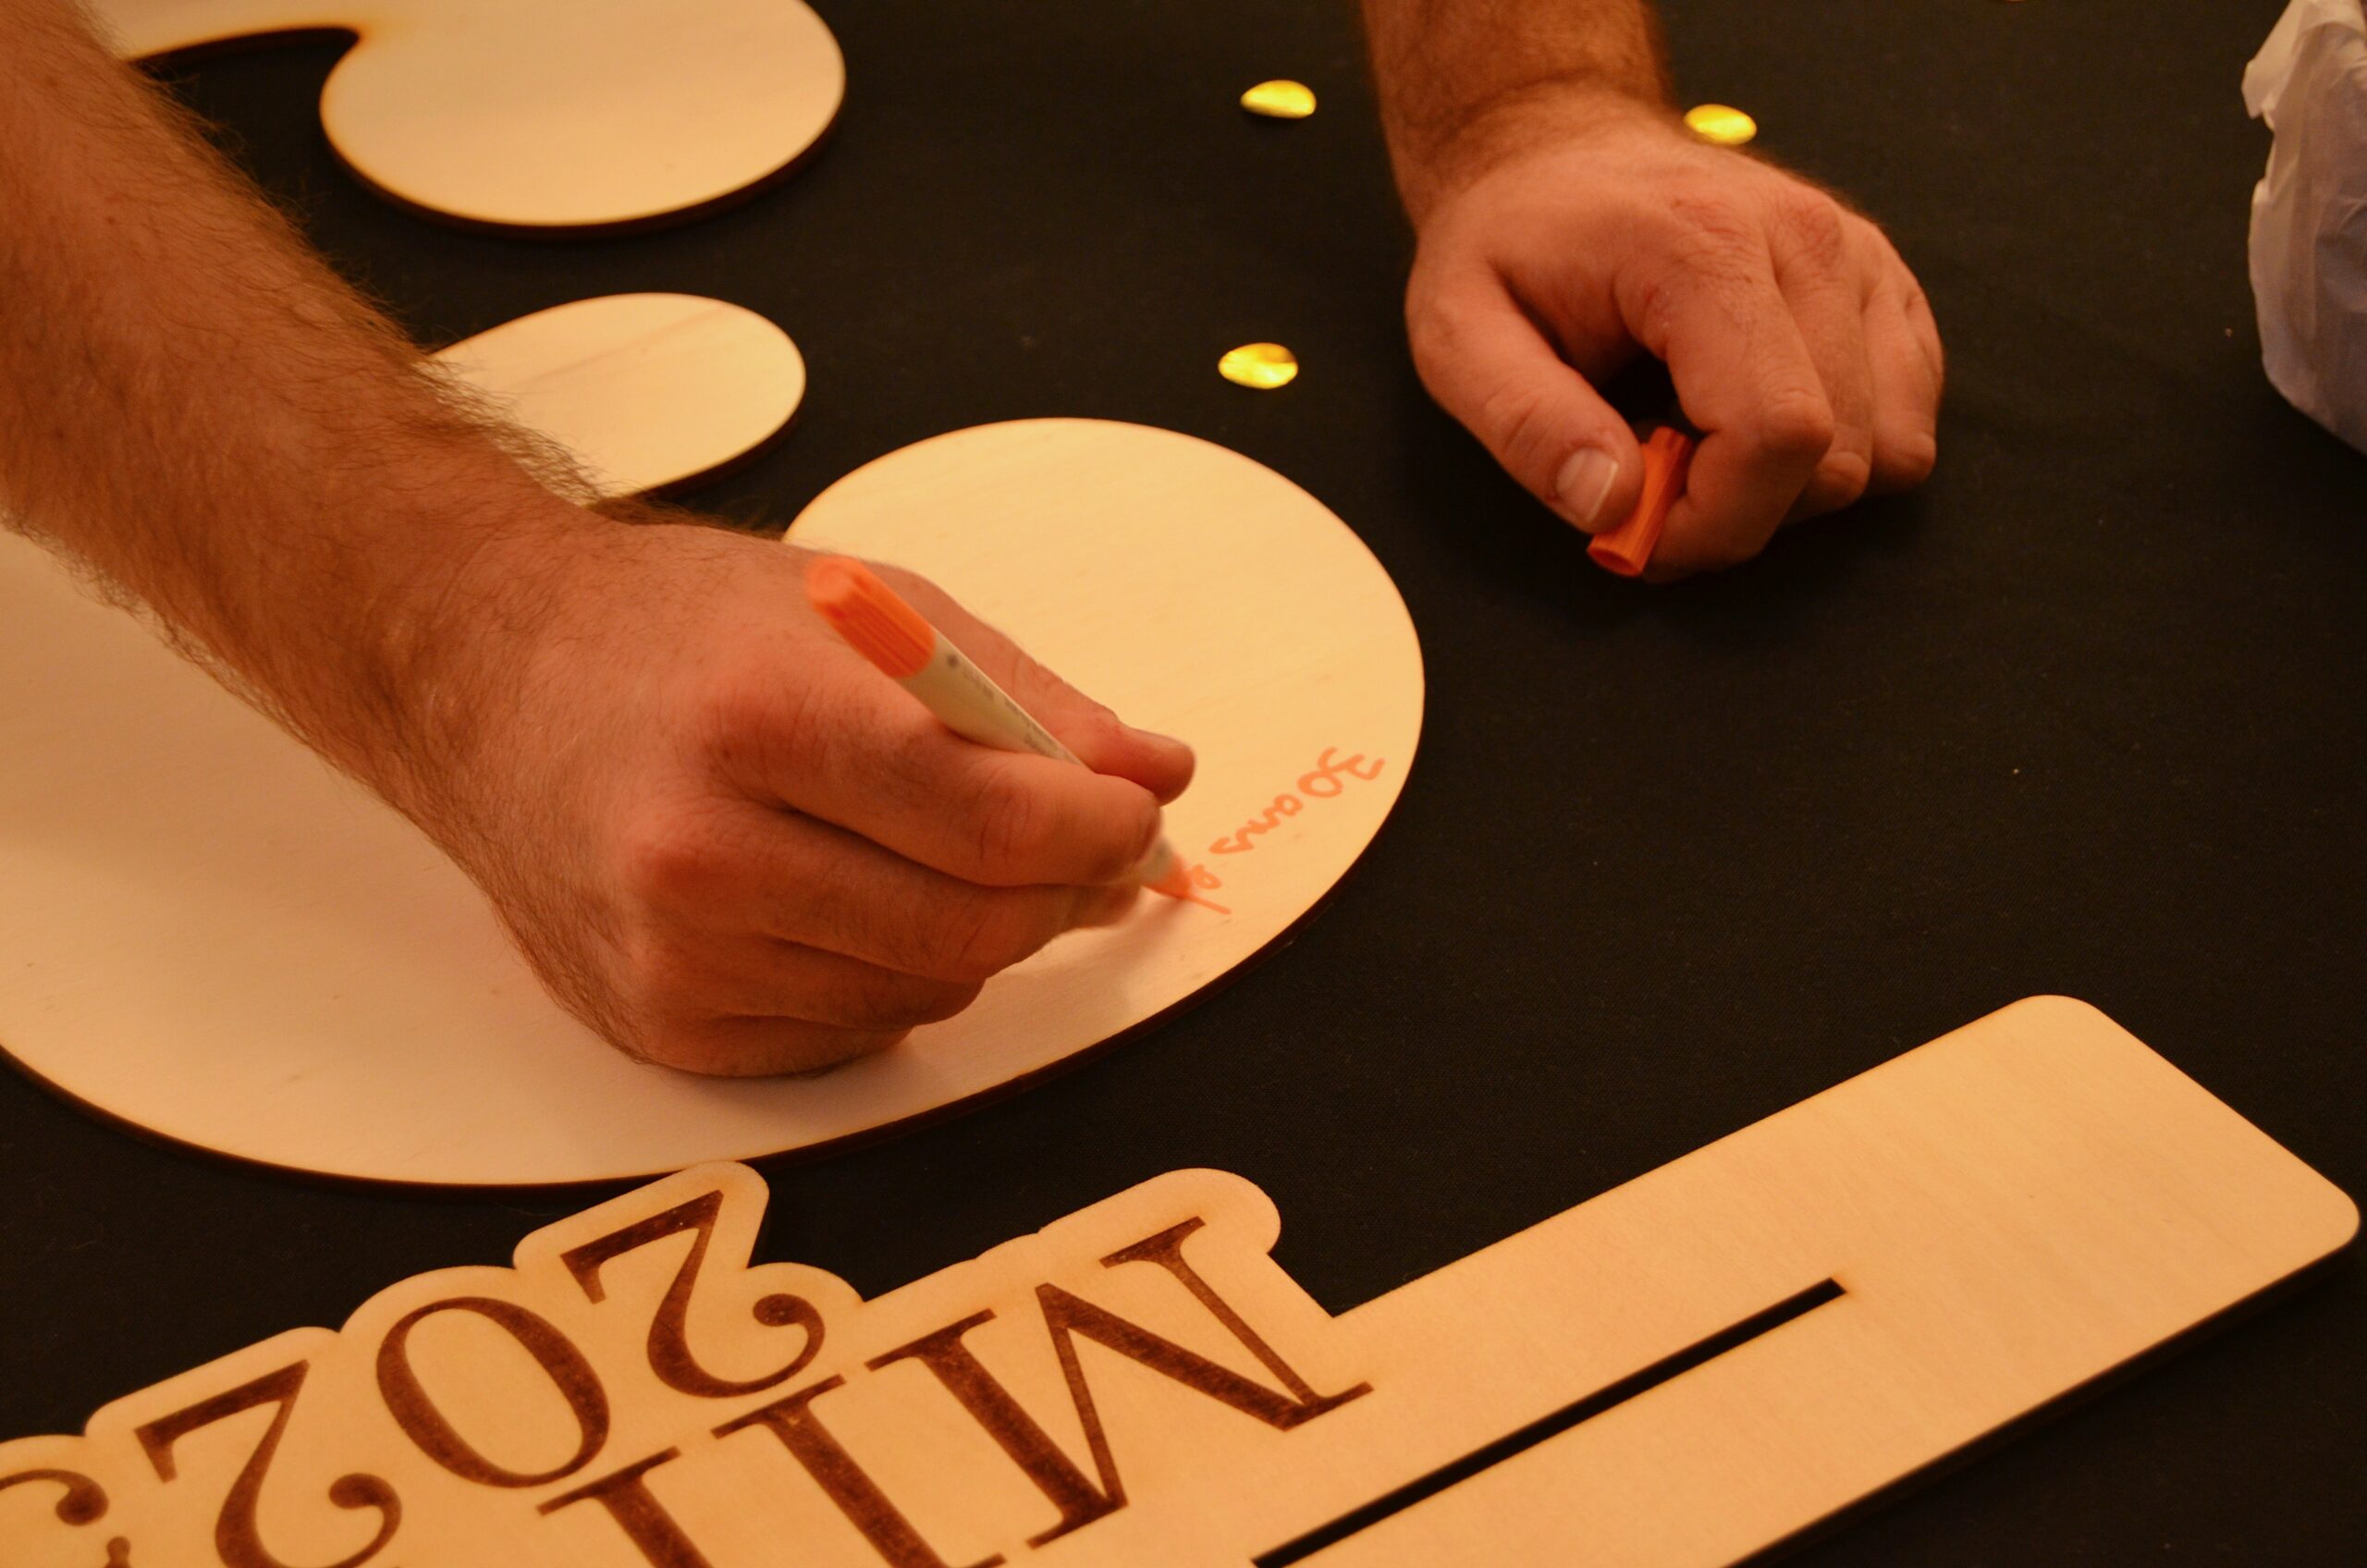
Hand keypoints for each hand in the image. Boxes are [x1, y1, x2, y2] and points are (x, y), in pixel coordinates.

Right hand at [409, 513, 1192, 1075]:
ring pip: (928, 990)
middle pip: (969, 925)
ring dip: (982, 933)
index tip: (1137, 816)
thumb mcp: (865, 610)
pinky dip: (897, 975)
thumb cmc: (681, 632)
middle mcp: (698, 854)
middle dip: (1065, 893)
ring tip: (945, 851)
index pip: (985, 817)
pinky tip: (852, 898)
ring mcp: (673, 959)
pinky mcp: (665, 1028)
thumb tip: (1156, 778)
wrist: (489, 681)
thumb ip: (1024, 700)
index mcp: (756, 721)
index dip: (1097, 828)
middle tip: (1094, 851)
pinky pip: (857, 1033)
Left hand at [1403, 90, 1943, 577]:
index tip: (1636, 530)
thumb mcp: (1456, 335)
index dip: (1715, 523)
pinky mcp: (1881, 281)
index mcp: (1705, 247)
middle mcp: (1806, 239)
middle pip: (1836, 457)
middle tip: (1646, 479)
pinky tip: (1745, 416)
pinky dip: (1835, 452)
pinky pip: (1906, 419)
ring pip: (1884, 450)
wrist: (1555, 152)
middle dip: (1738, 512)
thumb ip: (1526, 426)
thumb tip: (1614, 510)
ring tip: (1692, 439)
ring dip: (1787, 487)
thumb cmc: (1505, 244)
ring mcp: (1858, 255)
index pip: (1778, 435)